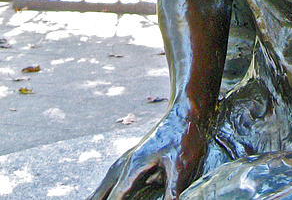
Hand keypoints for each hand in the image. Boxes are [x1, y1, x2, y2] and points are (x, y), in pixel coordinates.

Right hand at [87, 102, 204, 199]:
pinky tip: (106, 190)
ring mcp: (128, 158)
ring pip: (106, 182)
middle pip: (104, 189)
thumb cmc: (183, 137)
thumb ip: (172, 189)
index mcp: (134, 166)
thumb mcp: (181, 165)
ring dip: (98, 195)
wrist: (184, 111)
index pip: (116, 196)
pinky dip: (105, 187)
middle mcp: (126, 162)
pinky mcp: (135, 156)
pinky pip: (113, 177)